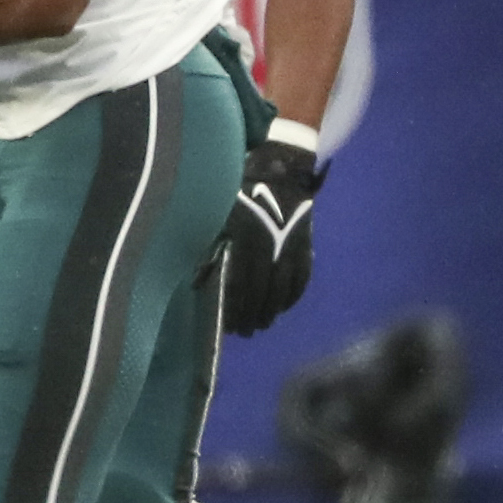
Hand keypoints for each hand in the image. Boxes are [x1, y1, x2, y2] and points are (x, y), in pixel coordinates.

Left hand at [218, 139, 324, 334]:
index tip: (230, 326)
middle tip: (246, 332)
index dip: (236, 308)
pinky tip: (285, 306)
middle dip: (253, 315)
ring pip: (284, 289)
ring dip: (273, 310)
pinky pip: (302, 277)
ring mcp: (292, 248)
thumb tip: (195, 283)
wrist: (281, 170)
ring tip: (264, 323)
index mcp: (247, 241)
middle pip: (263, 292)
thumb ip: (208, 249)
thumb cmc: (240, 191)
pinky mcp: (306, 245)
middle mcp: (271, 249)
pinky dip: (294, 295)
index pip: (241, 285)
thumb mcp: (218, 217)